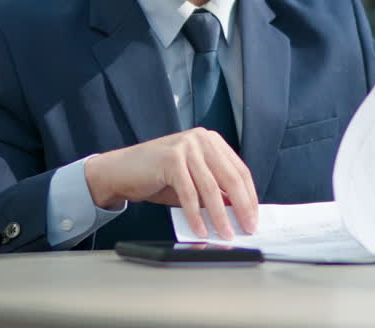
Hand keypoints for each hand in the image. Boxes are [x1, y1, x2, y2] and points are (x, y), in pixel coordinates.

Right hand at [84, 128, 257, 239]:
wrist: (120, 171)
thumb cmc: (159, 177)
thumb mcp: (193, 182)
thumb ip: (215, 191)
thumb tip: (240, 212)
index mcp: (212, 141)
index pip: (240, 170)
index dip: (250, 196)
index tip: (254, 217)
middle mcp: (202, 139)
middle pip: (231, 178)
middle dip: (242, 207)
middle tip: (246, 228)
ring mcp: (186, 146)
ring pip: (211, 188)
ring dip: (219, 216)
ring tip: (225, 234)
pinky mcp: (171, 159)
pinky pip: (189, 193)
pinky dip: (196, 215)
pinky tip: (200, 230)